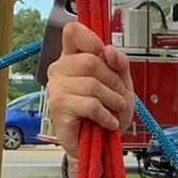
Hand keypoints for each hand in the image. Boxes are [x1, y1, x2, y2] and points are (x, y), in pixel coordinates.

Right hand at [47, 18, 133, 160]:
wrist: (100, 146)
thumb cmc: (107, 113)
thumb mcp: (121, 83)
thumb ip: (119, 63)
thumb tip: (109, 50)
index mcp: (72, 56)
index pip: (73, 31)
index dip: (92, 41)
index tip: (105, 57)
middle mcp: (60, 68)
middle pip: (91, 60)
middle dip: (113, 81)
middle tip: (118, 97)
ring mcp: (56, 87)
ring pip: (92, 84)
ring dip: (112, 100)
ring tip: (114, 111)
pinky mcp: (58, 107)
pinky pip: (90, 104)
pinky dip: (106, 116)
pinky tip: (109, 122)